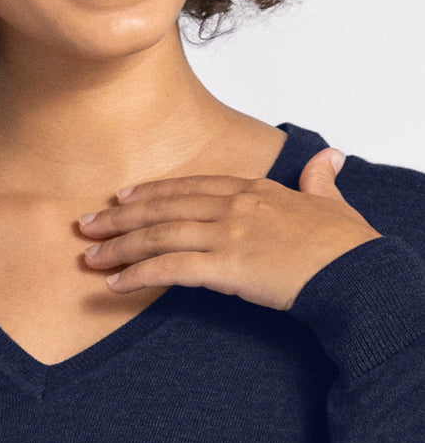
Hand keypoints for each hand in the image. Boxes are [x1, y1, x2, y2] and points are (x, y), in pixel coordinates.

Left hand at [78, 148, 381, 311]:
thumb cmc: (346, 244)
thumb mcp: (332, 202)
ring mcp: (227, 234)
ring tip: (90, 258)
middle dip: (119, 218)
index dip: (151, 192)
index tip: (122, 197)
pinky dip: (138, 274)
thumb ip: (320, 180)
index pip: (189, 186)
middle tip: (85, 225)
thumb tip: (329, 158)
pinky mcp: (226, 266)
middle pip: (163, 208)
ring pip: (158, 235)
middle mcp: (233, 206)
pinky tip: (116, 284)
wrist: (357, 272)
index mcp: (253, 189)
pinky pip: (170, 268)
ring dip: (119, 247)